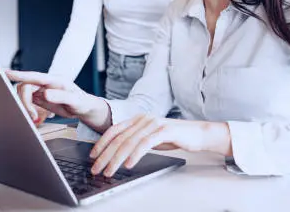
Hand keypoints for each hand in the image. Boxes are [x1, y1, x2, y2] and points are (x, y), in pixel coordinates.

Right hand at [6, 71, 109, 129]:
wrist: (84, 107)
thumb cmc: (82, 102)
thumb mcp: (75, 101)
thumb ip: (61, 97)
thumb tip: (45, 93)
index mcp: (54, 80)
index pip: (33, 76)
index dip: (19, 74)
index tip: (5, 73)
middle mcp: (45, 84)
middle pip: (24, 87)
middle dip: (24, 102)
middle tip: (33, 116)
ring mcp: (41, 90)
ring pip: (23, 94)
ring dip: (24, 106)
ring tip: (35, 118)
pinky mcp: (39, 98)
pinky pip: (26, 101)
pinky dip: (26, 109)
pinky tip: (34, 117)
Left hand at [89, 115, 230, 176]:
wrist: (197, 133)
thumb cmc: (173, 137)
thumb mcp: (150, 137)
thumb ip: (135, 140)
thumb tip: (117, 153)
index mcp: (138, 119)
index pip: (114, 130)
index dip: (101, 143)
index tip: (93, 156)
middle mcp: (143, 119)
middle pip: (119, 138)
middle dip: (105, 155)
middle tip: (96, 168)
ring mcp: (153, 123)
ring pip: (129, 142)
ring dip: (117, 159)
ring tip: (109, 171)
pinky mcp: (164, 130)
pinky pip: (145, 144)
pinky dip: (135, 155)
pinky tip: (129, 165)